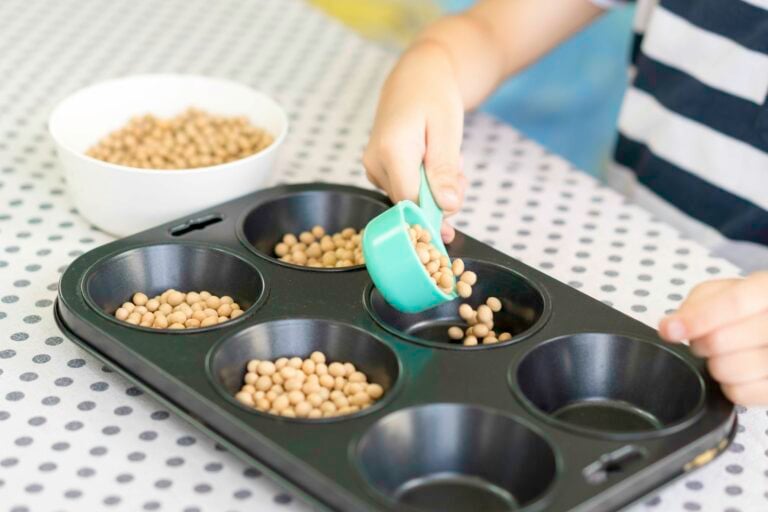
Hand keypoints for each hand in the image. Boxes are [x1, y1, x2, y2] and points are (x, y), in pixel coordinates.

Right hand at [363, 42, 466, 242]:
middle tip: (460, 172)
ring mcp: (373, 169)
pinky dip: (426, 184)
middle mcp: (374, 163)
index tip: (455, 214)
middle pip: (411, 204)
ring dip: (436, 189)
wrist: (417, 77)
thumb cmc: (434, 97)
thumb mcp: (448, 130)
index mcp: (390, 151)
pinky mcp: (378, 172)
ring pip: (411, 199)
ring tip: (449, 159)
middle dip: (441, 198)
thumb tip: (448, 206)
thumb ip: (445, 170)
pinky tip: (434, 162)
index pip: (411, 203)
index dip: (435, 216)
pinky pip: (406, 190)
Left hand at [659, 272, 767, 404]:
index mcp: (767, 289)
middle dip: (701, 342)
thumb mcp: (719, 292)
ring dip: (715, 364)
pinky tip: (739, 371)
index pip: (734, 303)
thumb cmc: (745, 307)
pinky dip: (730, 386)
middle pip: (721, 340)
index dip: (697, 319)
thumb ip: (696, 304)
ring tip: (727, 354)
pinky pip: (740, 394)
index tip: (670, 330)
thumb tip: (670, 327)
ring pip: (730, 370)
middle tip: (707, 338)